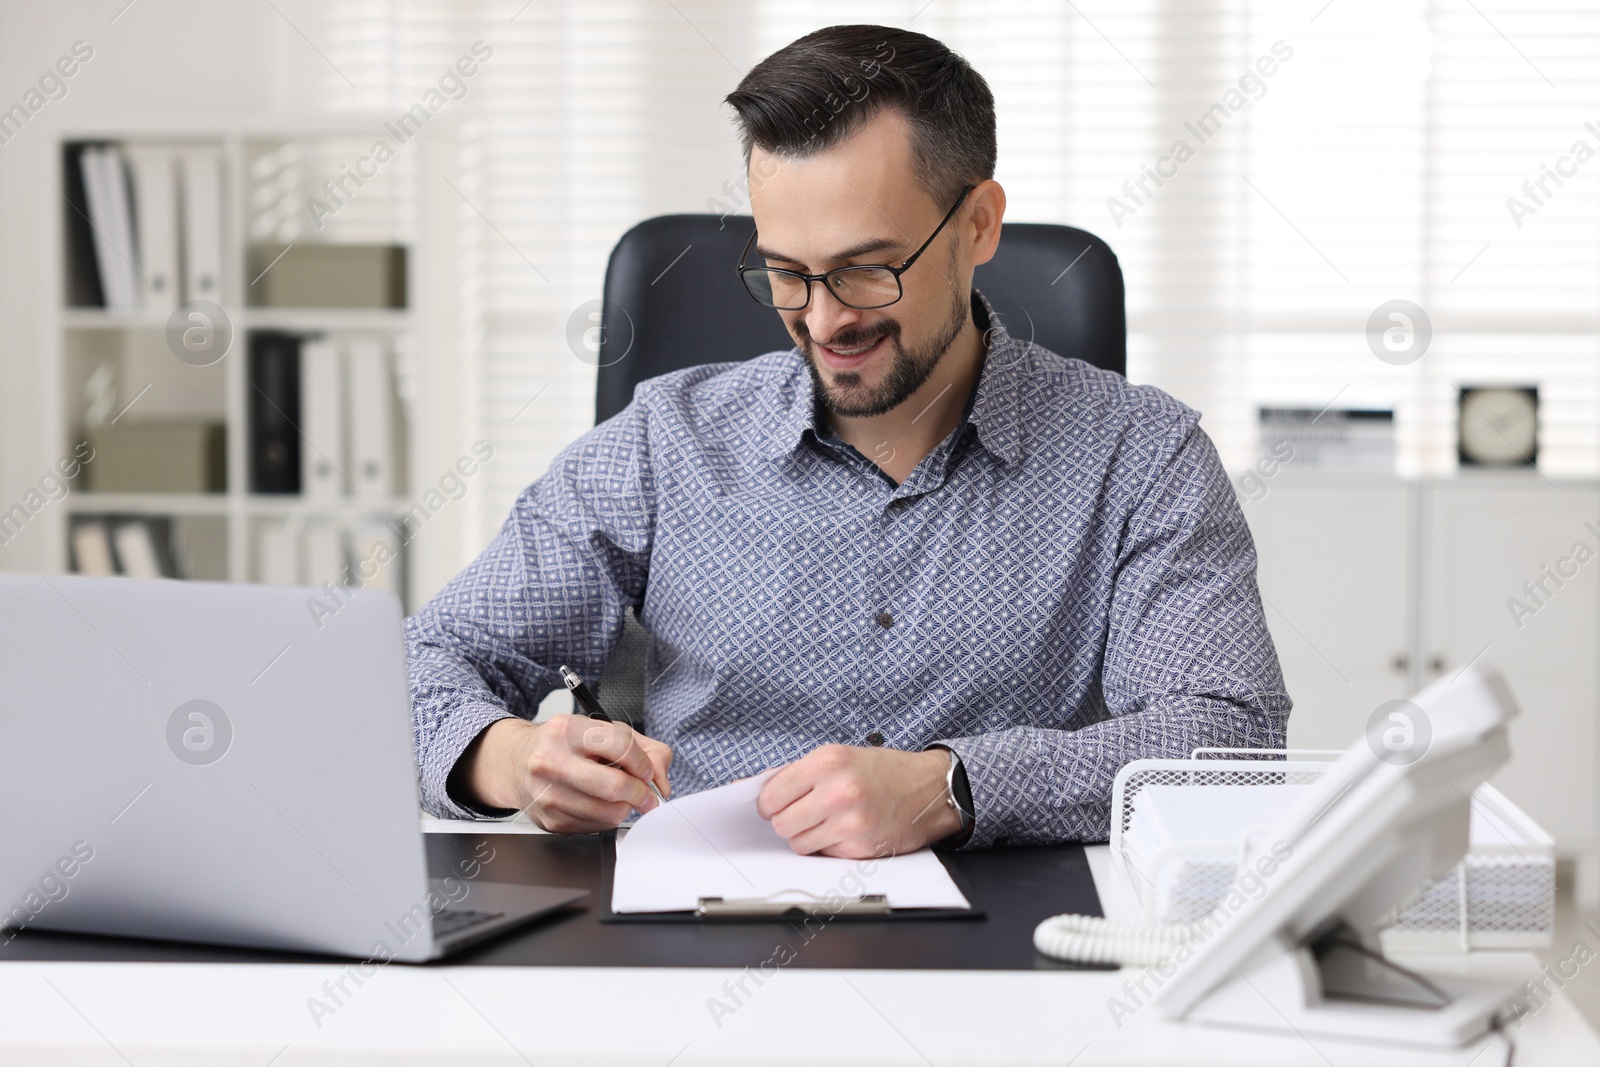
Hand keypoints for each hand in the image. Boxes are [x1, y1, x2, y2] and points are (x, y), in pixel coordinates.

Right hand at [457, 715, 671, 832]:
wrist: (517, 762)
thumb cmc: (564, 745)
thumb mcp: (602, 731)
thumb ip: (644, 748)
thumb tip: (661, 780)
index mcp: (566, 730)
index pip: (620, 745)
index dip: (643, 762)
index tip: (647, 771)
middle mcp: (551, 761)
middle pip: (614, 786)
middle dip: (640, 793)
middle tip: (646, 794)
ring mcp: (547, 794)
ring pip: (608, 812)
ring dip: (625, 807)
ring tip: (620, 796)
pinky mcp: (550, 820)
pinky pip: (596, 827)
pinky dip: (607, 817)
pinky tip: (598, 803)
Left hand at [755, 744, 959, 857]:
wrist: (930, 789)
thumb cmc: (884, 771)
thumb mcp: (840, 756)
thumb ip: (799, 773)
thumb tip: (756, 789)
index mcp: (827, 762)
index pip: (771, 795)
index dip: (769, 803)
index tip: (774, 804)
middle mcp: (838, 791)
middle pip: (781, 823)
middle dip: (787, 821)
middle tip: (803, 813)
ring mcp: (850, 822)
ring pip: (798, 844)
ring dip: (807, 836)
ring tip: (827, 820)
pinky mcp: (860, 847)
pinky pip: (823, 854)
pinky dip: (829, 845)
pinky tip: (846, 829)